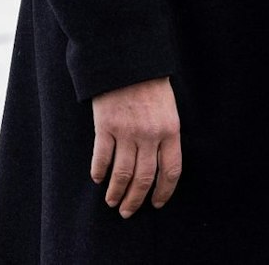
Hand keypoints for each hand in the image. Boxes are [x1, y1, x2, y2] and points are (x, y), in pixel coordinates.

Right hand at [90, 76, 182, 217]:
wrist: (128, 58)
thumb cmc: (150, 81)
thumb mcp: (168, 107)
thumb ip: (165, 134)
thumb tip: (158, 164)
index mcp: (170, 130)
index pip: (171, 171)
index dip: (163, 192)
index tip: (156, 204)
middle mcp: (150, 134)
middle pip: (144, 178)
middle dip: (136, 199)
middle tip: (127, 212)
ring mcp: (127, 131)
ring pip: (122, 173)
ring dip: (116, 192)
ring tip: (112, 202)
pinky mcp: (105, 125)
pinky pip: (102, 157)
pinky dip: (99, 171)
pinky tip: (98, 179)